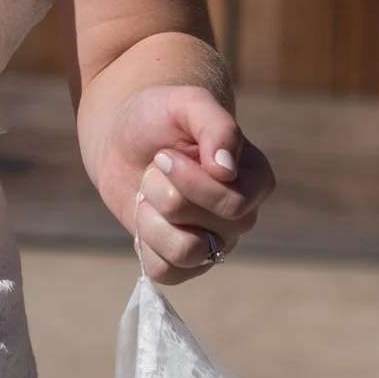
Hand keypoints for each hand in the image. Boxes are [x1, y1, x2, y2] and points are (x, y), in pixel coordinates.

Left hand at [98, 84, 274, 284]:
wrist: (124, 138)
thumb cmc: (161, 118)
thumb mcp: (187, 104)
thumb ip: (216, 127)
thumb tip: (227, 170)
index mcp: (255, 180)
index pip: (233, 204)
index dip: (190, 183)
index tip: (165, 155)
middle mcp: (241, 216)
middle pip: (208, 227)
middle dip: (165, 193)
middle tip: (156, 168)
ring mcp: (213, 242)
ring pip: (186, 252)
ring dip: (151, 218)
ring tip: (148, 194)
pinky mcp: (183, 262)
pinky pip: (166, 273)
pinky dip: (145, 244)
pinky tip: (145, 217)